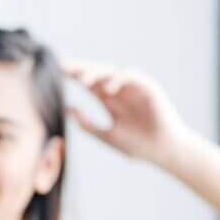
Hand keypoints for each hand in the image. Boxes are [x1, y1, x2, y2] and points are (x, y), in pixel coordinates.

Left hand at [65, 61, 198, 169]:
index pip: (88, 84)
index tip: (55, 73)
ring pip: (112, 72)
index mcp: (109, 100)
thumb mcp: (106, 135)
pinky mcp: (149, 88)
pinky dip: (119, 79)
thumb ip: (87, 124)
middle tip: (62, 66)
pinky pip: (132, 77)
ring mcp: (134, 88)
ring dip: (97, 73)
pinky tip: (107, 88)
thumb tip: (66, 110)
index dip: (73, 77)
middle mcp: (120, 91)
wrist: (164, 152)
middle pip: (96, 74)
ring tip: (82, 80)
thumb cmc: (138, 145)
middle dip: (80, 69)